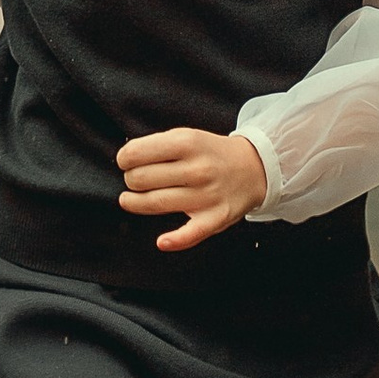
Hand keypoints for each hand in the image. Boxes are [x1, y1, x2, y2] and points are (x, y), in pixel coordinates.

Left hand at [116, 126, 267, 253]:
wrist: (253, 168)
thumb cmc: (211, 153)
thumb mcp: (187, 136)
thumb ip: (158, 146)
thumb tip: (126, 160)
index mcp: (187, 143)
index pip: (136, 153)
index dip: (125, 159)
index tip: (126, 162)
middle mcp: (197, 169)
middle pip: (141, 179)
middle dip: (131, 180)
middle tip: (136, 179)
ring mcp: (207, 195)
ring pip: (155, 203)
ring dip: (134, 203)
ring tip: (130, 199)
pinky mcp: (215, 217)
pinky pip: (191, 234)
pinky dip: (174, 240)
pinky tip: (162, 241)